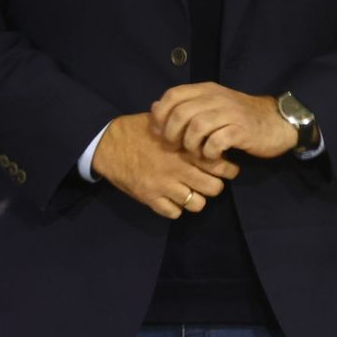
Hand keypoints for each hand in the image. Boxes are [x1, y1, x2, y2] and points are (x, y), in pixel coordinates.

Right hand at [91, 112, 241, 218]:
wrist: (108, 144)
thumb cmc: (138, 130)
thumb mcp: (165, 123)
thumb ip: (187, 128)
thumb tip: (209, 125)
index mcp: (185, 148)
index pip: (220, 164)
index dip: (229, 169)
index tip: (228, 168)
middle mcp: (179, 168)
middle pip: (214, 188)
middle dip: (215, 186)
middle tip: (211, 182)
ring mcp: (165, 185)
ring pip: (197, 204)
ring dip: (197, 199)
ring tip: (192, 192)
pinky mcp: (150, 198)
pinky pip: (174, 213)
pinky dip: (176, 208)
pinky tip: (173, 199)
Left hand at [151, 82, 297, 159]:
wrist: (277, 122)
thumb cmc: (240, 117)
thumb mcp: (212, 105)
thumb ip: (186, 105)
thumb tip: (155, 107)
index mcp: (207, 90)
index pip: (173, 95)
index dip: (160, 114)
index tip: (159, 132)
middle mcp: (217, 98)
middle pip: (181, 113)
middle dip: (172, 134)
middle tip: (176, 147)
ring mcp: (230, 113)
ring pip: (196, 127)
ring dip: (190, 145)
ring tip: (195, 153)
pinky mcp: (241, 130)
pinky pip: (216, 142)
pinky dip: (208, 153)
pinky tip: (212, 156)